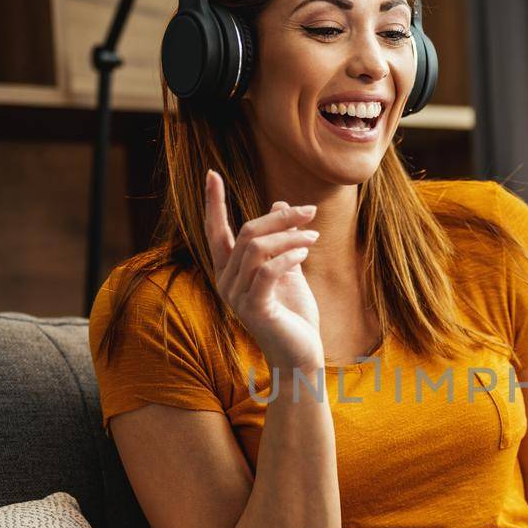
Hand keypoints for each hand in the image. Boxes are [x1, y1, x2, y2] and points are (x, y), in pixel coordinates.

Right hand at [203, 170, 323, 370]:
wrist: (301, 354)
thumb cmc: (294, 314)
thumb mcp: (288, 269)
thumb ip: (281, 241)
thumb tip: (279, 204)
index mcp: (230, 272)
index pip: (215, 231)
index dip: (213, 203)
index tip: (212, 173)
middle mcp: (227, 282)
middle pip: (247, 234)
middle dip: (279, 218)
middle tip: (309, 211)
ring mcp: (237, 297)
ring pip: (257, 249)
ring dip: (290, 237)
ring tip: (314, 237)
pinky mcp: (254, 309)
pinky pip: (267, 271)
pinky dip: (288, 257)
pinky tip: (305, 254)